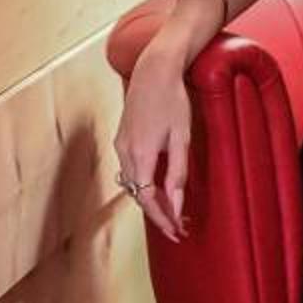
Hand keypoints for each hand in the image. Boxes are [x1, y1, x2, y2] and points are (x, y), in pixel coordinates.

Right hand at [113, 51, 193, 241]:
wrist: (155, 69)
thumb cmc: (173, 100)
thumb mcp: (182, 138)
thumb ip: (178, 173)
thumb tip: (177, 205)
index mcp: (140, 155)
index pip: (148, 200)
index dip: (162, 219)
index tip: (177, 232)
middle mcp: (124, 153)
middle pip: (138, 195)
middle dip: (158, 213)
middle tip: (180, 227)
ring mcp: (120, 145)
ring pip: (132, 184)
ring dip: (150, 199)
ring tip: (172, 211)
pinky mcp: (120, 138)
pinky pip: (130, 170)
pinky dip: (143, 183)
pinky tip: (157, 186)